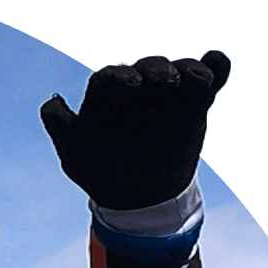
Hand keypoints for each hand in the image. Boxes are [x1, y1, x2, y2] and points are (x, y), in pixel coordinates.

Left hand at [40, 52, 229, 209]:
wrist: (138, 200)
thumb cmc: (101, 173)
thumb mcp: (75, 156)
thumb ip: (61, 127)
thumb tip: (51, 103)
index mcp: (108, 97)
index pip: (110, 76)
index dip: (118, 77)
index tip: (127, 88)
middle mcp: (139, 89)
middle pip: (149, 67)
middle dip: (155, 71)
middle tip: (161, 84)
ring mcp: (169, 94)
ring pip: (182, 69)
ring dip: (184, 71)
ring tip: (182, 87)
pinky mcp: (197, 101)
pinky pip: (210, 72)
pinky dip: (215, 67)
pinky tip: (212, 76)